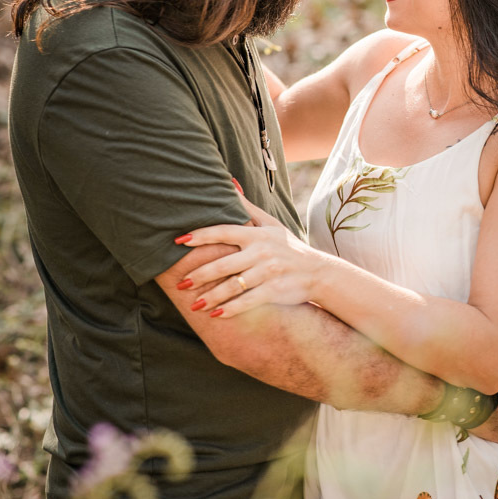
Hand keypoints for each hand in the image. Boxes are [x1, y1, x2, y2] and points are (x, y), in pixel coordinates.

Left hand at [177, 191, 330, 316]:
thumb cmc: (289, 247)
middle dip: (199, 275)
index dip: (200, 236)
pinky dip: (231, 310)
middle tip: (180, 283)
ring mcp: (268, 272)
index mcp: (257, 235)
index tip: (178, 241)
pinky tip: (216, 316)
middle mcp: (262, 252)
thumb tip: (229, 182)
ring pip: (233, 286)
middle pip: (223, 264)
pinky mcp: (275, 291)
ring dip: (211, 297)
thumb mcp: (271, 225)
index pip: (223, 232)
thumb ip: (247, 208)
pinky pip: (248, 301)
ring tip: (194, 305)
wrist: (318, 272)